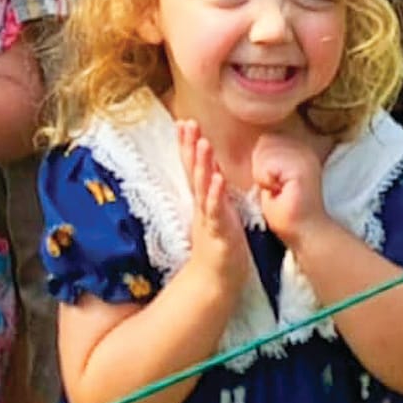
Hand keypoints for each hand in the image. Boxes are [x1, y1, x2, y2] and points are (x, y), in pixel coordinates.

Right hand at [181, 118, 251, 300]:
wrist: (216, 279)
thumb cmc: (217, 245)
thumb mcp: (214, 213)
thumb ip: (211, 192)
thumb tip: (211, 169)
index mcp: (203, 199)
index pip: (192, 167)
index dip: (187, 145)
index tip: (183, 122)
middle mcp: (203, 205)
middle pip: (193, 172)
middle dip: (190, 147)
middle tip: (187, 124)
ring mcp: (209, 218)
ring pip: (203, 188)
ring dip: (202, 165)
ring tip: (203, 143)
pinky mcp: (218, 232)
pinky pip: (216, 211)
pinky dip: (216, 194)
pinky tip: (218, 179)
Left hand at [251, 131, 328, 248]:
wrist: (303, 232)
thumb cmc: (285, 209)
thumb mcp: (271, 176)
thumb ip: (266, 157)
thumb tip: (248, 144)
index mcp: (299, 147)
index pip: (266, 138)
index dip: (263, 164)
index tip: (278, 184)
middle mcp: (305, 148)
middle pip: (264, 142)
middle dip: (262, 168)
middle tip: (279, 188)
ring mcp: (305, 156)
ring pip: (264, 152)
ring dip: (264, 176)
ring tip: (280, 190)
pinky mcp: (302, 168)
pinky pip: (267, 166)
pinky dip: (266, 182)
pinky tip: (280, 193)